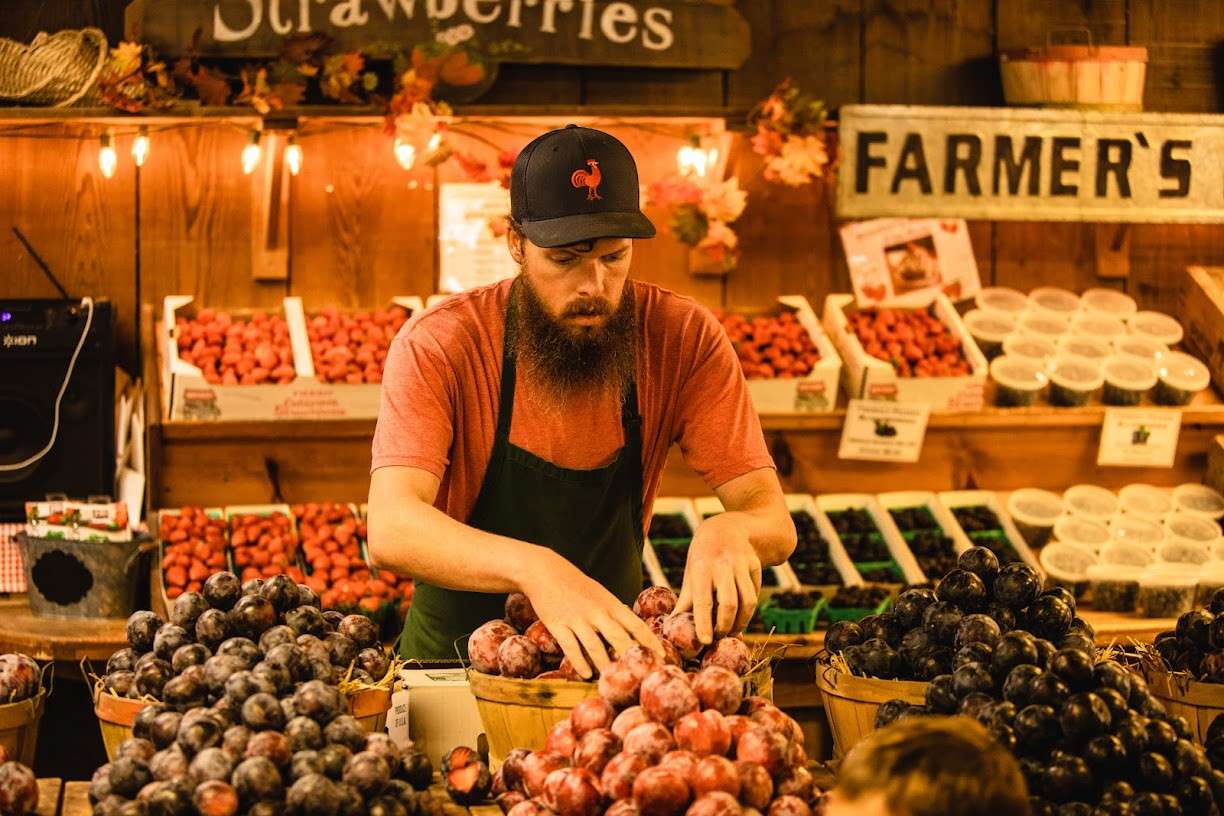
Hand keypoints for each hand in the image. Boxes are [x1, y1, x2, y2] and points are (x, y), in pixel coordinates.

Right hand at [520, 548, 663, 678]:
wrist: (545, 571)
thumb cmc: (577, 585)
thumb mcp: (601, 594)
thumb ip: (616, 612)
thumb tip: (634, 630)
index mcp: (611, 604)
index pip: (636, 625)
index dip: (651, 642)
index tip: (662, 656)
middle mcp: (597, 612)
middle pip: (619, 638)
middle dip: (631, 658)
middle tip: (641, 676)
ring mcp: (577, 619)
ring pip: (595, 646)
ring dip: (604, 665)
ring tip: (611, 679)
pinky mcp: (558, 625)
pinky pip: (571, 647)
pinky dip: (579, 662)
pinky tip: (586, 674)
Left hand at [675, 514, 761, 643]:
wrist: (728, 527)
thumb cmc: (703, 556)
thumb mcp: (691, 572)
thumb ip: (686, 600)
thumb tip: (673, 626)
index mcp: (700, 567)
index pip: (702, 600)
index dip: (704, 622)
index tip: (705, 641)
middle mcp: (722, 564)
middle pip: (729, 603)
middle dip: (724, 626)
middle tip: (719, 637)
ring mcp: (741, 563)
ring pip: (747, 601)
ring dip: (741, 622)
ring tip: (732, 630)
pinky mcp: (755, 564)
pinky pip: (755, 593)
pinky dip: (749, 609)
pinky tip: (741, 615)